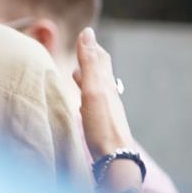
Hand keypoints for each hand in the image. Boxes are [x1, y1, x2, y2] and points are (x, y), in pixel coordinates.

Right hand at [74, 27, 133, 156]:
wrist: (115, 160)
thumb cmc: (103, 126)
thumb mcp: (94, 90)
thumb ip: (90, 63)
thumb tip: (88, 32)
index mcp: (107, 85)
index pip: (102, 60)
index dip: (94, 47)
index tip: (86, 35)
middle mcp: (109, 97)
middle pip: (101, 73)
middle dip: (91, 60)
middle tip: (82, 50)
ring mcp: (106, 112)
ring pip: (96, 89)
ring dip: (87, 78)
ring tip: (76, 73)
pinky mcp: (101, 126)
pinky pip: (93, 105)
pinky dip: (86, 97)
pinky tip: (83, 104)